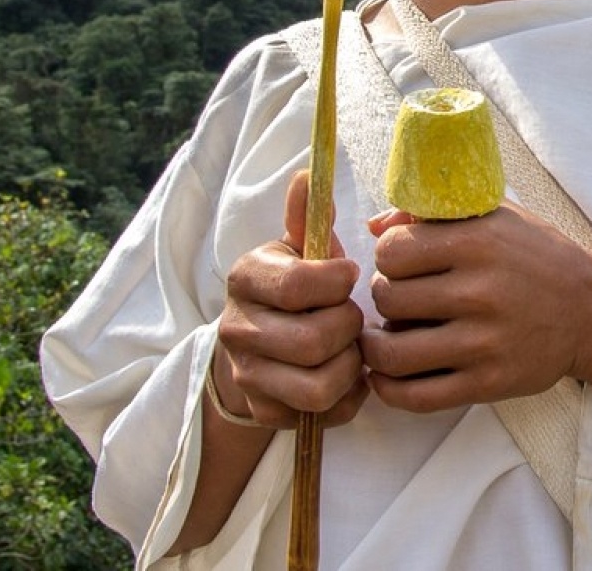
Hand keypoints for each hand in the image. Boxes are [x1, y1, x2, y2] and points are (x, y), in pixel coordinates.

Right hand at [214, 170, 369, 428]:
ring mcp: (249, 376)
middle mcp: (237, 329)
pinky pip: (325, 415)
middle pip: (314, 341)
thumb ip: (305, 216)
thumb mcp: (295, 247)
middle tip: (353, 316)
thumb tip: (308, 175)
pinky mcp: (266, 413)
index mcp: (247, 277)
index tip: (347, 276)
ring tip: (352, 347)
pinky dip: (348, 397)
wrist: (255, 345)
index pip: (301, 285)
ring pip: (319, 386)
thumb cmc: (290, 287)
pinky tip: (345, 374)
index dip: (338, 283)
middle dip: (348, 328)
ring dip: (350, 367)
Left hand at [362, 204, 591, 413]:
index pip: (392, 251)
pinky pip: (416, 396)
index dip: (388, 256)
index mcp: (479, 242)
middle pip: (387, 298)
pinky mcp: (488, 384)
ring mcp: (483, 343)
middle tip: (400, 298)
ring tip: (386, 335)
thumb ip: (436, 215)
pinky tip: (385, 375)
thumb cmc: (539, 258)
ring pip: (391, 352)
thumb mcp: (497, 218)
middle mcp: (480, 291)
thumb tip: (374, 225)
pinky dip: (388, 388)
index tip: (403, 263)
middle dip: (385, 296)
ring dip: (377, 345)